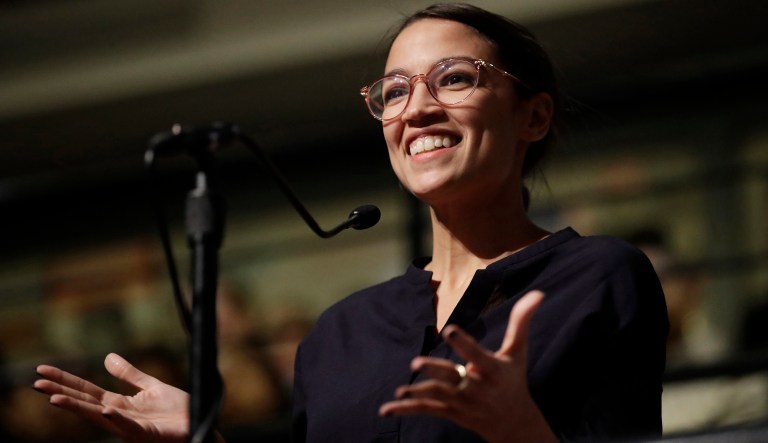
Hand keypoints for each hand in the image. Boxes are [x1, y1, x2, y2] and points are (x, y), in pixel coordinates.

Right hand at [34, 353, 191, 442]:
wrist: (199, 423)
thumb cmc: (176, 411)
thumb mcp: (151, 386)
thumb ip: (129, 375)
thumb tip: (107, 356)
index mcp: (120, 404)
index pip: (87, 390)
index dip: (66, 380)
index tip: (43, 370)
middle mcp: (119, 416)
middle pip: (85, 402)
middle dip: (61, 392)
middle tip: (36, 383)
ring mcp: (130, 426)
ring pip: (99, 416)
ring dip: (77, 407)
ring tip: (55, 398)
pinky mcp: (146, 433)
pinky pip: (128, 425)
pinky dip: (116, 418)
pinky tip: (104, 410)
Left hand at [379, 290, 556, 442]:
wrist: (514, 424)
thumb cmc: (514, 380)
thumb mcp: (518, 352)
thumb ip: (521, 322)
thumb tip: (538, 293)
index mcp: (491, 369)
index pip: (476, 354)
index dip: (463, 343)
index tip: (450, 329)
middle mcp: (475, 387)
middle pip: (451, 377)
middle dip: (434, 371)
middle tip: (416, 363)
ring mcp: (461, 401)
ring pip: (437, 396)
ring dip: (418, 393)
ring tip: (401, 391)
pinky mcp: (450, 412)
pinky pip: (426, 410)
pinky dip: (406, 409)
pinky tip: (385, 409)